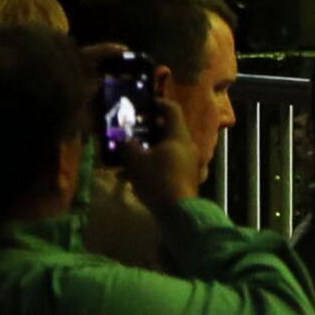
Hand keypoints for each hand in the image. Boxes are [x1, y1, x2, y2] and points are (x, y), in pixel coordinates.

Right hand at [114, 87, 207, 207]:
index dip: (159, 103)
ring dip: (148, 151)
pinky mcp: (187, 176)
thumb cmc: (158, 179)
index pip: (172, 110)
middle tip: (133, 132)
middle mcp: (188, 145)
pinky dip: (154, 166)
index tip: (147, 104)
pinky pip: (169, 164)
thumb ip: (129, 146)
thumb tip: (125, 139)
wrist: (178, 210)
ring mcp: (190, 161)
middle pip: (169, 131)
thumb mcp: (137, 161)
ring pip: (167, 149)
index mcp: (178, 136)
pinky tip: (134, 178)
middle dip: (149, 131)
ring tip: (128, 159)